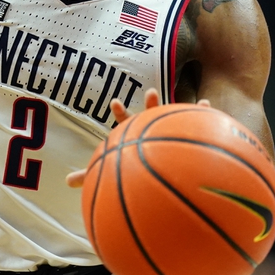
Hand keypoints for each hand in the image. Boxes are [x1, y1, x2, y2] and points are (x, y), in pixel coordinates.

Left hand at [65, 92, 210, 187]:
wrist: (159, 171)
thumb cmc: (132, 169)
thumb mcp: (112, 172)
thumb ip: (92, 175)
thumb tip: (65, 181)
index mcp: (134, 136)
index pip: (126, 123)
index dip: (121, 113)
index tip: (115, 102)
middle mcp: (152, 131)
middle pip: (152, 117)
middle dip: (151, 106)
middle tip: (151, 92)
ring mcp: (170, 132)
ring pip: (174, 120)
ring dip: (181, 110)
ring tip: (198, 104)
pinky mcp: (186, 135)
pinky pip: (197, 126)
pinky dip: (202, 116)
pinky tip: (208, 107)